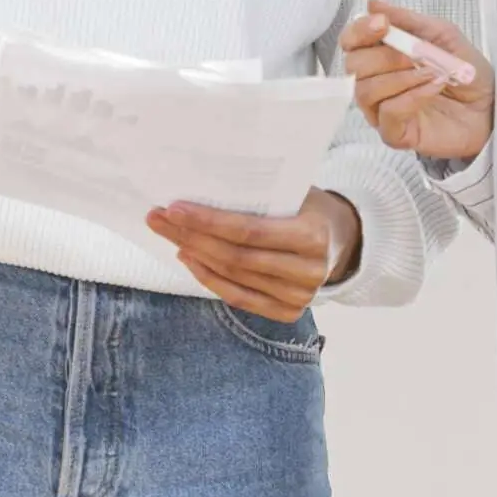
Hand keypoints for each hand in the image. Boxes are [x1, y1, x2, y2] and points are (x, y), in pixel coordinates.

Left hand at [145, 189, 360, 320]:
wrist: (338, 238)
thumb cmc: (305, 206)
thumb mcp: (292, 191)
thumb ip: (258, 194)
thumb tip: (199, 184)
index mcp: (312, 235)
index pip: (249, 231)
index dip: (208, 221)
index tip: (174, 208)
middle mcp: (309, 271)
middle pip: (235, 256)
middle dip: (191, 235)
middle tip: (158, 218)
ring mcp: (299, 297)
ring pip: (233, 277)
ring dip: (195, 254)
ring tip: (170, 234)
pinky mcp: (288, 313)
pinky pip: (238, 298)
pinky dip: (208, 278)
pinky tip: (189, 257)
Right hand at [340, 0, 493, 160]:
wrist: (492, 105)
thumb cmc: (464, 70)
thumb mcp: (442, 34)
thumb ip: (408, 20)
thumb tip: (373, 3)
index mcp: (381, 55)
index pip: (351, 42)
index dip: (359, 31)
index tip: (383, 24)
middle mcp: (375, 83)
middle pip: (354, 66)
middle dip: (384, 56)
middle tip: (416, 55)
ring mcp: (382, 111)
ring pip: (365, 91)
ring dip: (400, 77)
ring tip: (433, 73)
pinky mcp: (396, 134)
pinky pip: (387, 114)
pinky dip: (411, 96)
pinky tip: (434, 87)